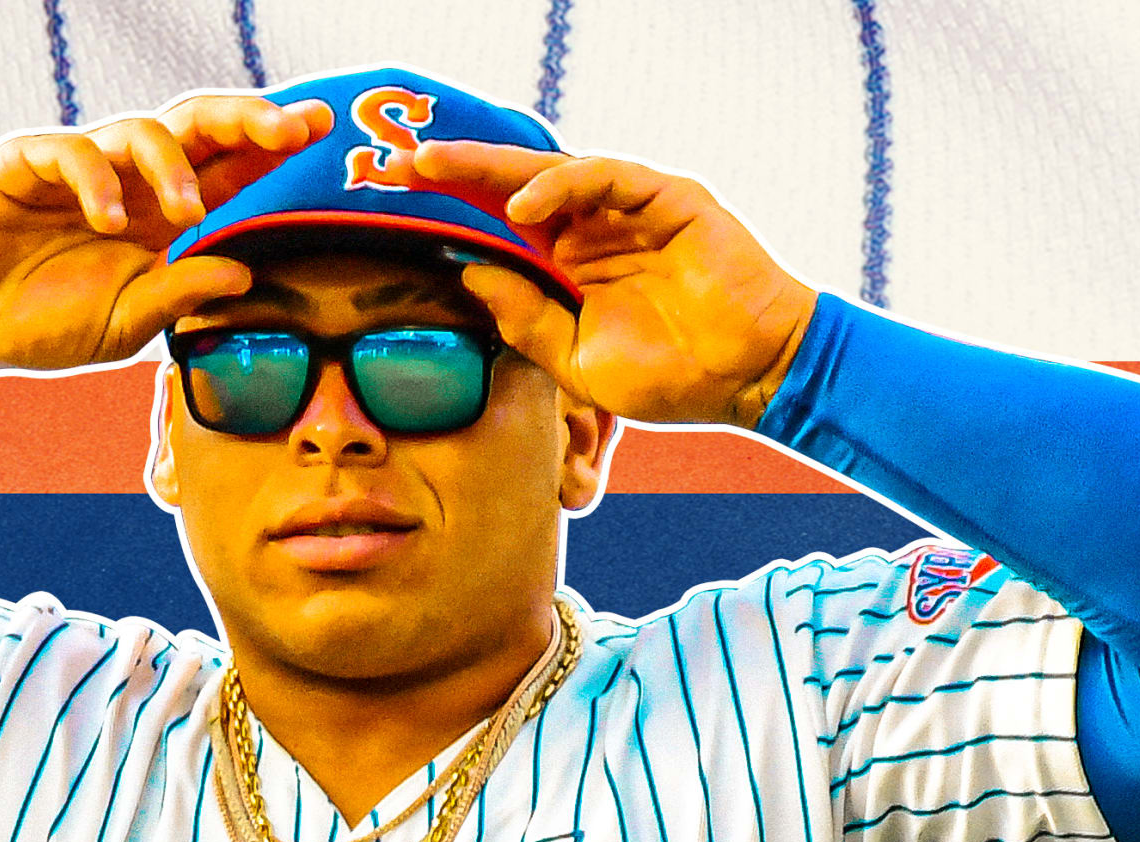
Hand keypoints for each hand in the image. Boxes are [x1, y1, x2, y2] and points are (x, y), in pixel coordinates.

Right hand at [0, 96, 334, 372]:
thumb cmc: (45, 320)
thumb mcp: (126, 322)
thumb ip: (181, 295)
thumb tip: (245, 273)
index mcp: (163, 214)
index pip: (228, 166)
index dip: (271, 145)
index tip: (319, 129)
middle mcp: (131, 179)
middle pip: (199, 127)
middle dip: (248, 121)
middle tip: (287, 130)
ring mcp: (80, 166)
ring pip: (143, 131)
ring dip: (174, 167)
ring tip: (187, 212)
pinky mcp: (25, 163)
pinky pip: (71, 150)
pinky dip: (97, 179)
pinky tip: (108, 218)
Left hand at [409, 141, 817, 427]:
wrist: (749, 379)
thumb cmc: (671, 377)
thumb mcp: (576, 361)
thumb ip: (525, 319)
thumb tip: (469, 274)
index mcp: (568, 266)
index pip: (497, 228)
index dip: (448, 212)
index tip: (391, 204)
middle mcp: (592, 229)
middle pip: (511, 188)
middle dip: (454, 172)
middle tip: (398, 164)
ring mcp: (628, 210)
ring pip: (551, 171)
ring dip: (492, 168)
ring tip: (441, 170)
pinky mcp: (665, 198)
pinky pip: (605, 176)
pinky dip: (560, 184)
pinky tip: (523, 206)